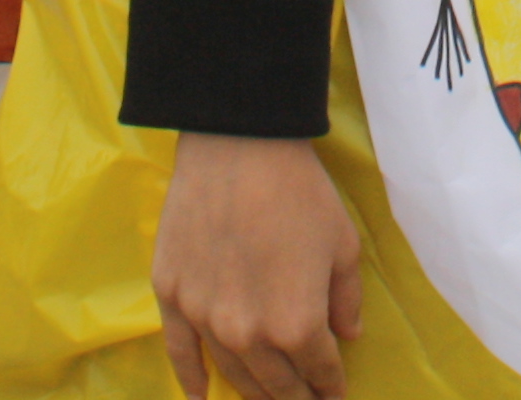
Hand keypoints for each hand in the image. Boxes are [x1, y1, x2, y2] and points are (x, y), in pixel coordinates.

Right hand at [155, 134, 360, 399]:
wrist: (239, 145)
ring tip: (268, 398)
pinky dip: (191, 380)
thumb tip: (348, 335)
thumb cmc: (299, 192)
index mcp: (297, 326)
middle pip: (275, 384)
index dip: (331, 386)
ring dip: (254, 392)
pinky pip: (179, 353)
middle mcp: (248, 335)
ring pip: (233, 373)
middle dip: (296, 397)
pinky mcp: (172, 296)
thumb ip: (346, 299)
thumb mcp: (343, 245)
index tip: (335, 393)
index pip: (319, 373)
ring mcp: (204, 319)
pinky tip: (202, 398)